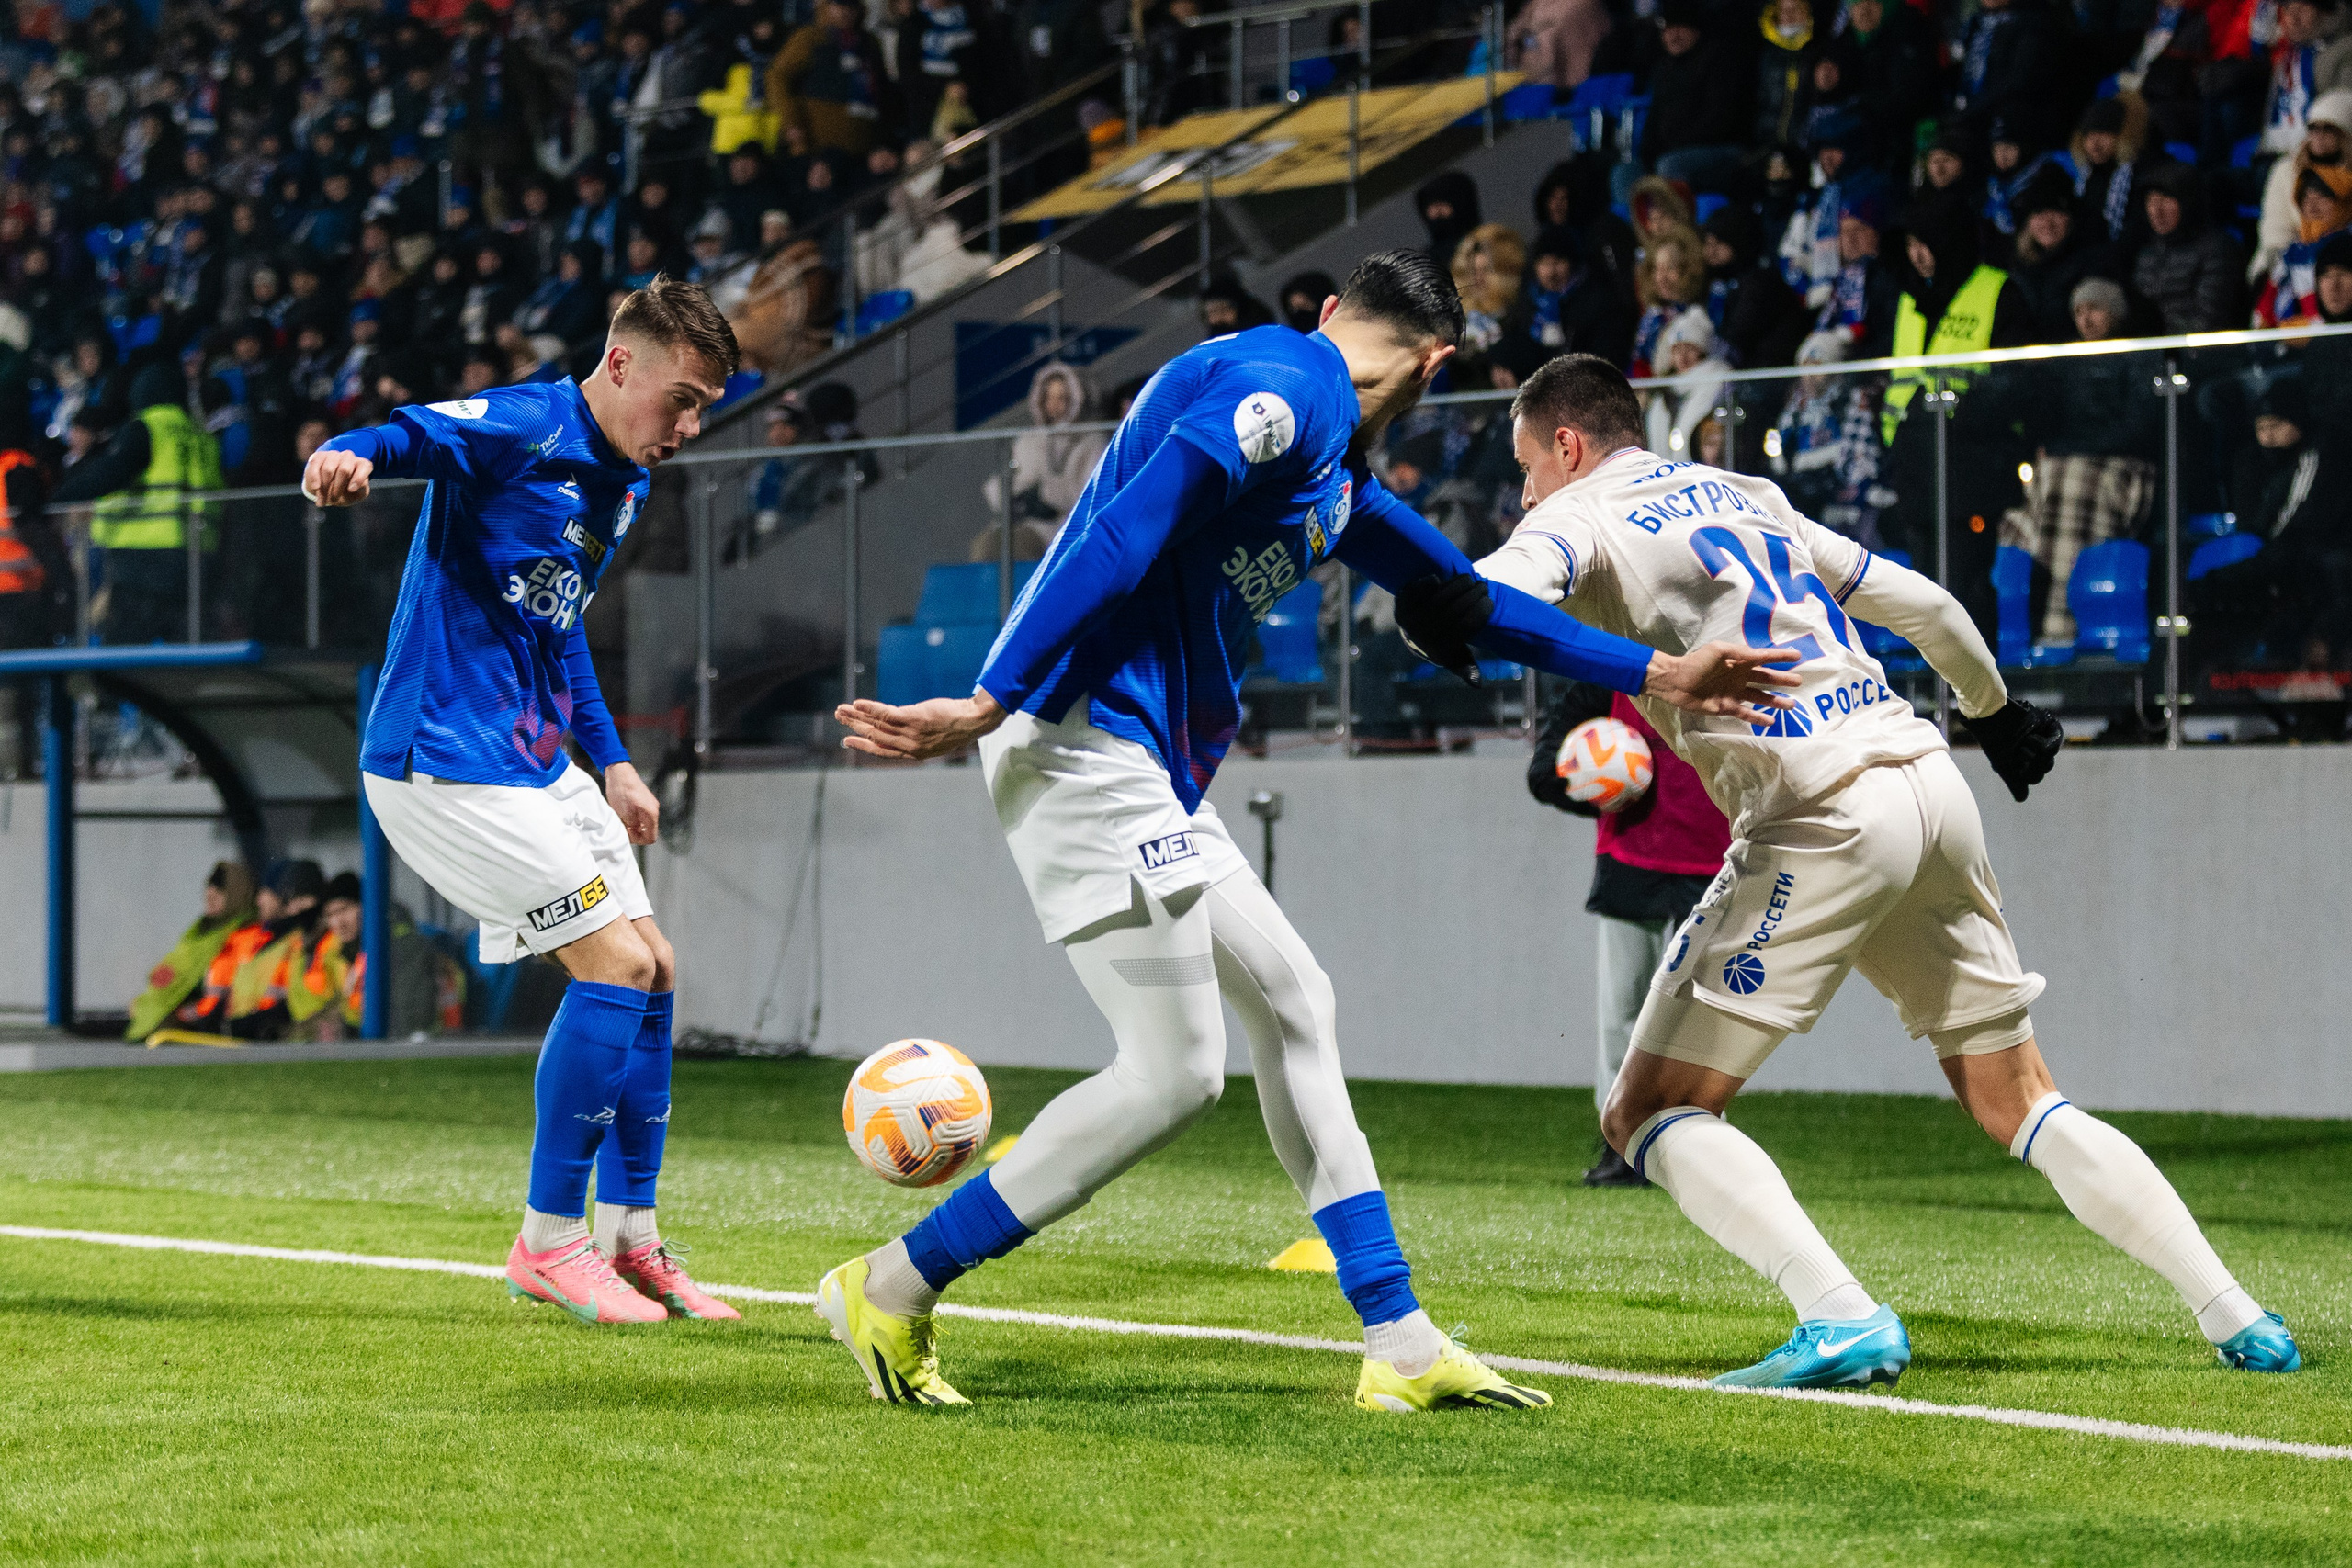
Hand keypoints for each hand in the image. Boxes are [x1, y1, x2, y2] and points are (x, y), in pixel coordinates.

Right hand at [304, 448, 372, 505]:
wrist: (328, 491)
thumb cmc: (346, 493)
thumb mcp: (357, 495)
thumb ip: (361, 489)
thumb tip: (352, 485)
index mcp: (362, 465)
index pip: (366, 466)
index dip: (358, 478)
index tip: (350, 490)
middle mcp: (349, 457)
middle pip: (344, 470)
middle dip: (338, 487)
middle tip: (334, 499)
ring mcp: (334, 455)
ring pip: (328, 469)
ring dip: (324, 487)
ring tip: (322, 500)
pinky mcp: (319, 456)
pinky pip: (315, 464)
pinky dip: (314, 478)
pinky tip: (315, 488)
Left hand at [604, 760, 659, 842]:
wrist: (619, 772)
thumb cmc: (621, 790)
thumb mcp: (624, 814)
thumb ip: (632, 827)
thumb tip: (634, 834)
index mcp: (651, 814)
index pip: (651, 837)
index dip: (637, 840)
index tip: (627, 834)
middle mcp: (653, 810)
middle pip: (648, 831)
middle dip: (634, 833)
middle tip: (622, 827)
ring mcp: (650, 805)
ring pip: (643, 824)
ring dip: (632, 825)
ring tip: (621, 820)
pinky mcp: (644, 801)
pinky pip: (641, 816)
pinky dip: (632, 818)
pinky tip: (623, 814)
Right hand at [836, 690, 1006, 759]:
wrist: (974, 721)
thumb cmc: (957, 725)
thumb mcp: (935, 736)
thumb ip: (916, 735)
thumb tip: (903, 723)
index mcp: (914, 752)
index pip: (883, 751)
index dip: (864, 746)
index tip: (848, 741)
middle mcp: (909, 746)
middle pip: (875, 737)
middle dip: (855, 728)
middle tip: (840, 718)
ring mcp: (911, 733)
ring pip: (877, 725)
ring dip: (857, 717)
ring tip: (842, 710)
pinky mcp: (913, 718)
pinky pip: (886, 714)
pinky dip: (870, 709)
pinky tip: (857, 704)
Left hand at [1392, 571, 1493, 687]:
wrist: (1413, 631)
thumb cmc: (1443, 642)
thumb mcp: (1456, 657)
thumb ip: (1467, 668)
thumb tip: (1478, 684)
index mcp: (1438, 651)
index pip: (1466, 627)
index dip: (1481, 611)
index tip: (1491, 602)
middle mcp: (1422, 638)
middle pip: (1453, 610)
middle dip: (1473, 594)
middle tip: (1484, 586)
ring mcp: (1408, 621)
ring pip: (1438, 597)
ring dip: (1458, 584)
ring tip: (1469, 579)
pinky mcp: (1400, 605)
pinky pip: (1415, 589)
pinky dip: (1428, 582)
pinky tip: (1440, 580)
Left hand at [1641, 643, 1802, 726]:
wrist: (1676, 682)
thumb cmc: (1696, 662)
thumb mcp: (1718, 650)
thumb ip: (1739, 652)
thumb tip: (1760, 655)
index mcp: (1739, 660)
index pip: (1765, 657)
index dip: (1781, 656)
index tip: (1798, 656)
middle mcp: (1740, 676)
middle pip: (1766, 678)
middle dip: (1783, 680)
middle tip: (1799, 682)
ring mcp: (1734, 692)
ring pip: (1760, 697)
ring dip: (1775, 701)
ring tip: (1791, 705)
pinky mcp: (1726, 707)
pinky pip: (1746, 713)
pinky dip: (1758, 718)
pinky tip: (1772, 722)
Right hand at [1960, 697, 2063, 801]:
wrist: (1993, 718)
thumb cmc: (1994, 742)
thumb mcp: (2002, 766)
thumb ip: (2015, 784)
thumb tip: (2022, 799)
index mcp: (2021, 761)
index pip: (2034, 777)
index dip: (2027, 775)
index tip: (2017, 768)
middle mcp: (2033, 751)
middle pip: (2044, 768)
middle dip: (2031, 763)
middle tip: (2019, 752)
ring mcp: (2043, 739)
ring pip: (2050, 757)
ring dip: (2035, 752)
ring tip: (2024, 742)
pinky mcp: (2049, 727)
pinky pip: (2056, 741)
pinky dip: (2045, 742)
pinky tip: (2033, 738)